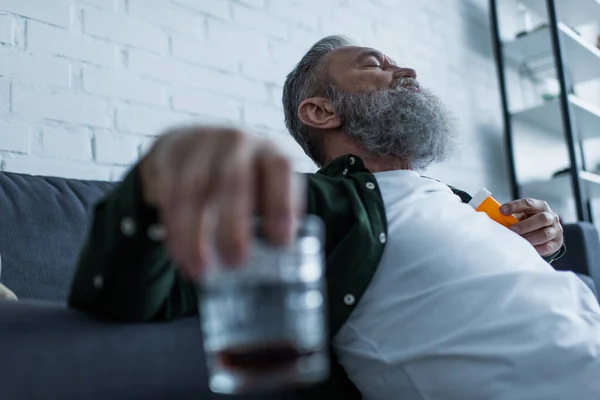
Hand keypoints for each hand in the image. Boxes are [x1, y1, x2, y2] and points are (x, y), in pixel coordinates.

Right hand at [140, 126, 297, 278]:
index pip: (280, 168)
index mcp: (269, 151)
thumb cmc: (243, 180)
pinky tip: (178, 252)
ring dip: (194, 234)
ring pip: (193, 190)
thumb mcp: (267, 189)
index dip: (281, 203)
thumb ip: (274, 219)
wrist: (198, 144)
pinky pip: (166, 192)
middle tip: (235, 263)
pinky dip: (172, 227)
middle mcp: (236, 142)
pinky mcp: (169, 152)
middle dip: (233, 226)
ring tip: (199, 269)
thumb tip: (278, 261)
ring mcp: (200, 143)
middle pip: (233, 180)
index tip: (280, 242)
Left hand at [500, 198, 562, 256]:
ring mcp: (556, 230)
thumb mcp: (523, 215)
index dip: (515, 206)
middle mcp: (551, 216)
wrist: (547, 234)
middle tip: (512, 230)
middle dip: (525, 225)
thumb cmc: (529, 222)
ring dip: (530, 238)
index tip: (501, 210)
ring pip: (545, 234)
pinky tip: (526, 249)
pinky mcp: (557, 243)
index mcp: (540, 206)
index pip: (528, 203)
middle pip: (542, 218)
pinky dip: (536, 248)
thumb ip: (512, 216)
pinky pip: (547, 247)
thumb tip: (493, 217)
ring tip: (518, 241)